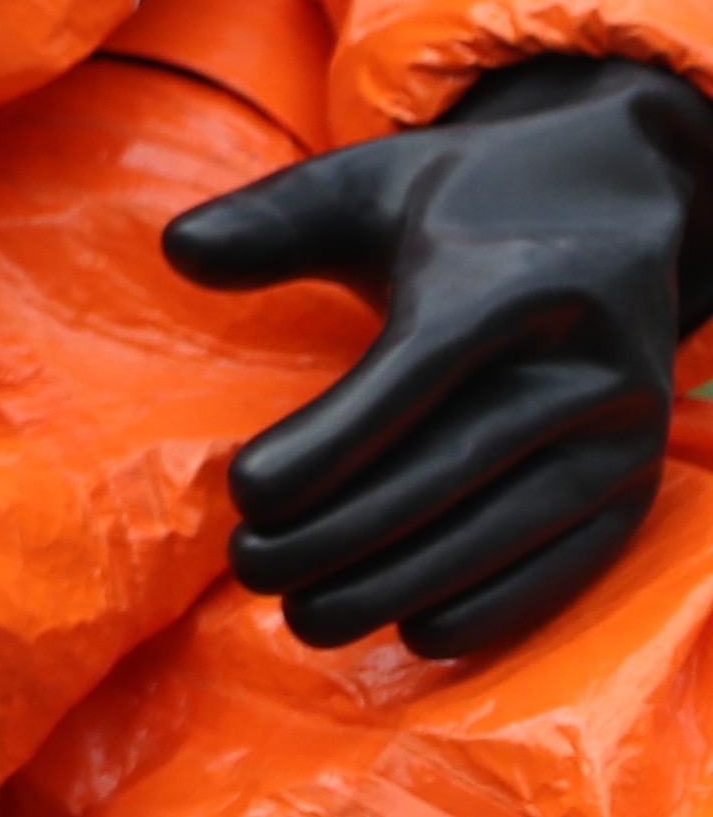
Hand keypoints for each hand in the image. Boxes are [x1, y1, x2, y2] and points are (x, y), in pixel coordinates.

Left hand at [161, 53, 712, 660]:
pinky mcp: (639, 480)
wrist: (619, 206)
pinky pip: (569, 560)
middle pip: (450, 468)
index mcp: (507, 285)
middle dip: (343, 531)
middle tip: (248, 567)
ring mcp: (621, 431)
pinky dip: (497, 605)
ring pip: (504, 528)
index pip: (411, 379)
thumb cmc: (462, 204)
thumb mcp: (365, 183)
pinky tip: (418, 633)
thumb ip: (272, 221)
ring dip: (403, 583)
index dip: (329, 444)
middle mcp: (581, 364)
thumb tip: (177, 250)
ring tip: (306, 617)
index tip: (245, 492)